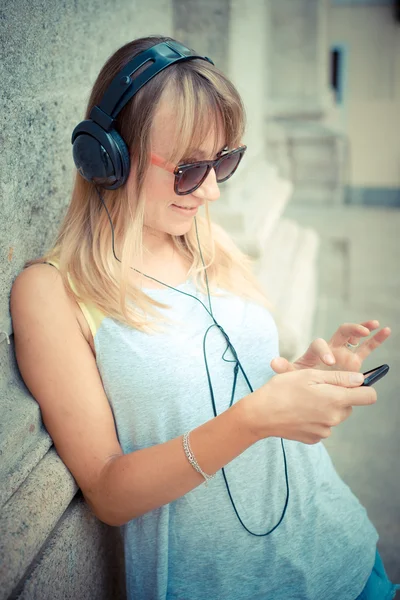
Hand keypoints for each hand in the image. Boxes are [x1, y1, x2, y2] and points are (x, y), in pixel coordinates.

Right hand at [244, 368, 376, 443]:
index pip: (369, 396)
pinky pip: (323, 425)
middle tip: (314, 388)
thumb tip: (361, 379)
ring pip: (335, 415)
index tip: (350, 382)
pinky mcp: (314, 438)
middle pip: (349, 405)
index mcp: (336, 400)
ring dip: (326, 407)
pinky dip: (315, 418)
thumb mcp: (309, 375)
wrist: (260, 415)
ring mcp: (325, 431)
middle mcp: (334, 418)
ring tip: (303, 400)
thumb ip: (338, 377)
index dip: (364, 387)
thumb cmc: (282, 389)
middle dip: (338, 396)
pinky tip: (298, 412)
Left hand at [270, 320, 390, 374]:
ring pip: (355, 336)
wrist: (309, 390)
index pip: (320, 344)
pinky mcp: (354, 361)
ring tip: (375, 325)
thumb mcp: (291, 376)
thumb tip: (273, 363)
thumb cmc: (299, 381)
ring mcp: (344, 353)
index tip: (330, 362)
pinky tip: (386, 331)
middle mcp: (331, 349)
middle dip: (351, 330)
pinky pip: (367, 347)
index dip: (325, 351)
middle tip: (359, 334)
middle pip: (341, 332)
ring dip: (364, 328)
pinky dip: (376, 338)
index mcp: (315, 351)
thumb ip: (284, 368)